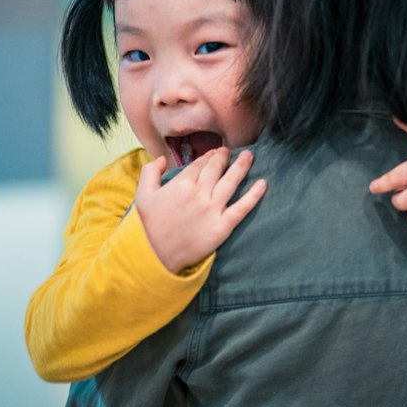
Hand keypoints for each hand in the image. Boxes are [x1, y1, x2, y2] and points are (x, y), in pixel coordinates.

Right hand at [136, 148, 266, 273]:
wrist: (155, 255)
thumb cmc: (148, 225)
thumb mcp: (143, 194)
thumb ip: (150, 172)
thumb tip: (163, 159)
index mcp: (182, 184)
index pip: (200, 164)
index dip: (208, 156)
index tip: (214, 153)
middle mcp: (199, 193)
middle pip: (216, 169)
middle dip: (224, 157)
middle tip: (230, 151)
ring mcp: (212, 210)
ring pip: (231, 182)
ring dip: (242, 167)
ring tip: (249, 156)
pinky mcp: (222, 227)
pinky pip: (242, 208)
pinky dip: (254, 195)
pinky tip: (263, 184)